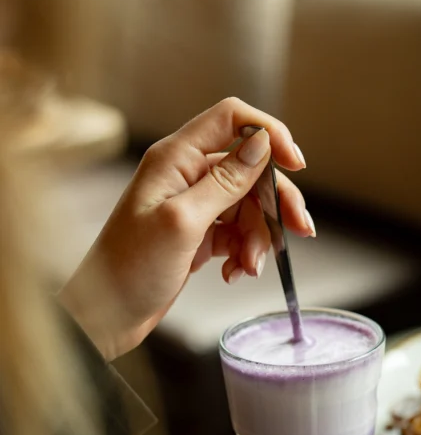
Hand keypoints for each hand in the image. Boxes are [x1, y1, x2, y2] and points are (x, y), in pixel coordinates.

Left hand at [59, 98, 313, 360]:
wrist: (107, 314)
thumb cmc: (129, 269)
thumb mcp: (183, 222)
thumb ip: (225, 182)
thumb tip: (262, 144)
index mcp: (176, 158)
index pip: (232, 121)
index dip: (269, 135)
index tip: (296, 165)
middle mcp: (186, 175)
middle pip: (250, 170)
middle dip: (276, 202)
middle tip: (299, 230)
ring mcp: (193, 205)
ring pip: (248, 207)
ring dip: (259, 238)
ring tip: (250, 267)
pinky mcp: (198, 234)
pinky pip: (237, 233)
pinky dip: (243, 253)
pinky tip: (235, 273)